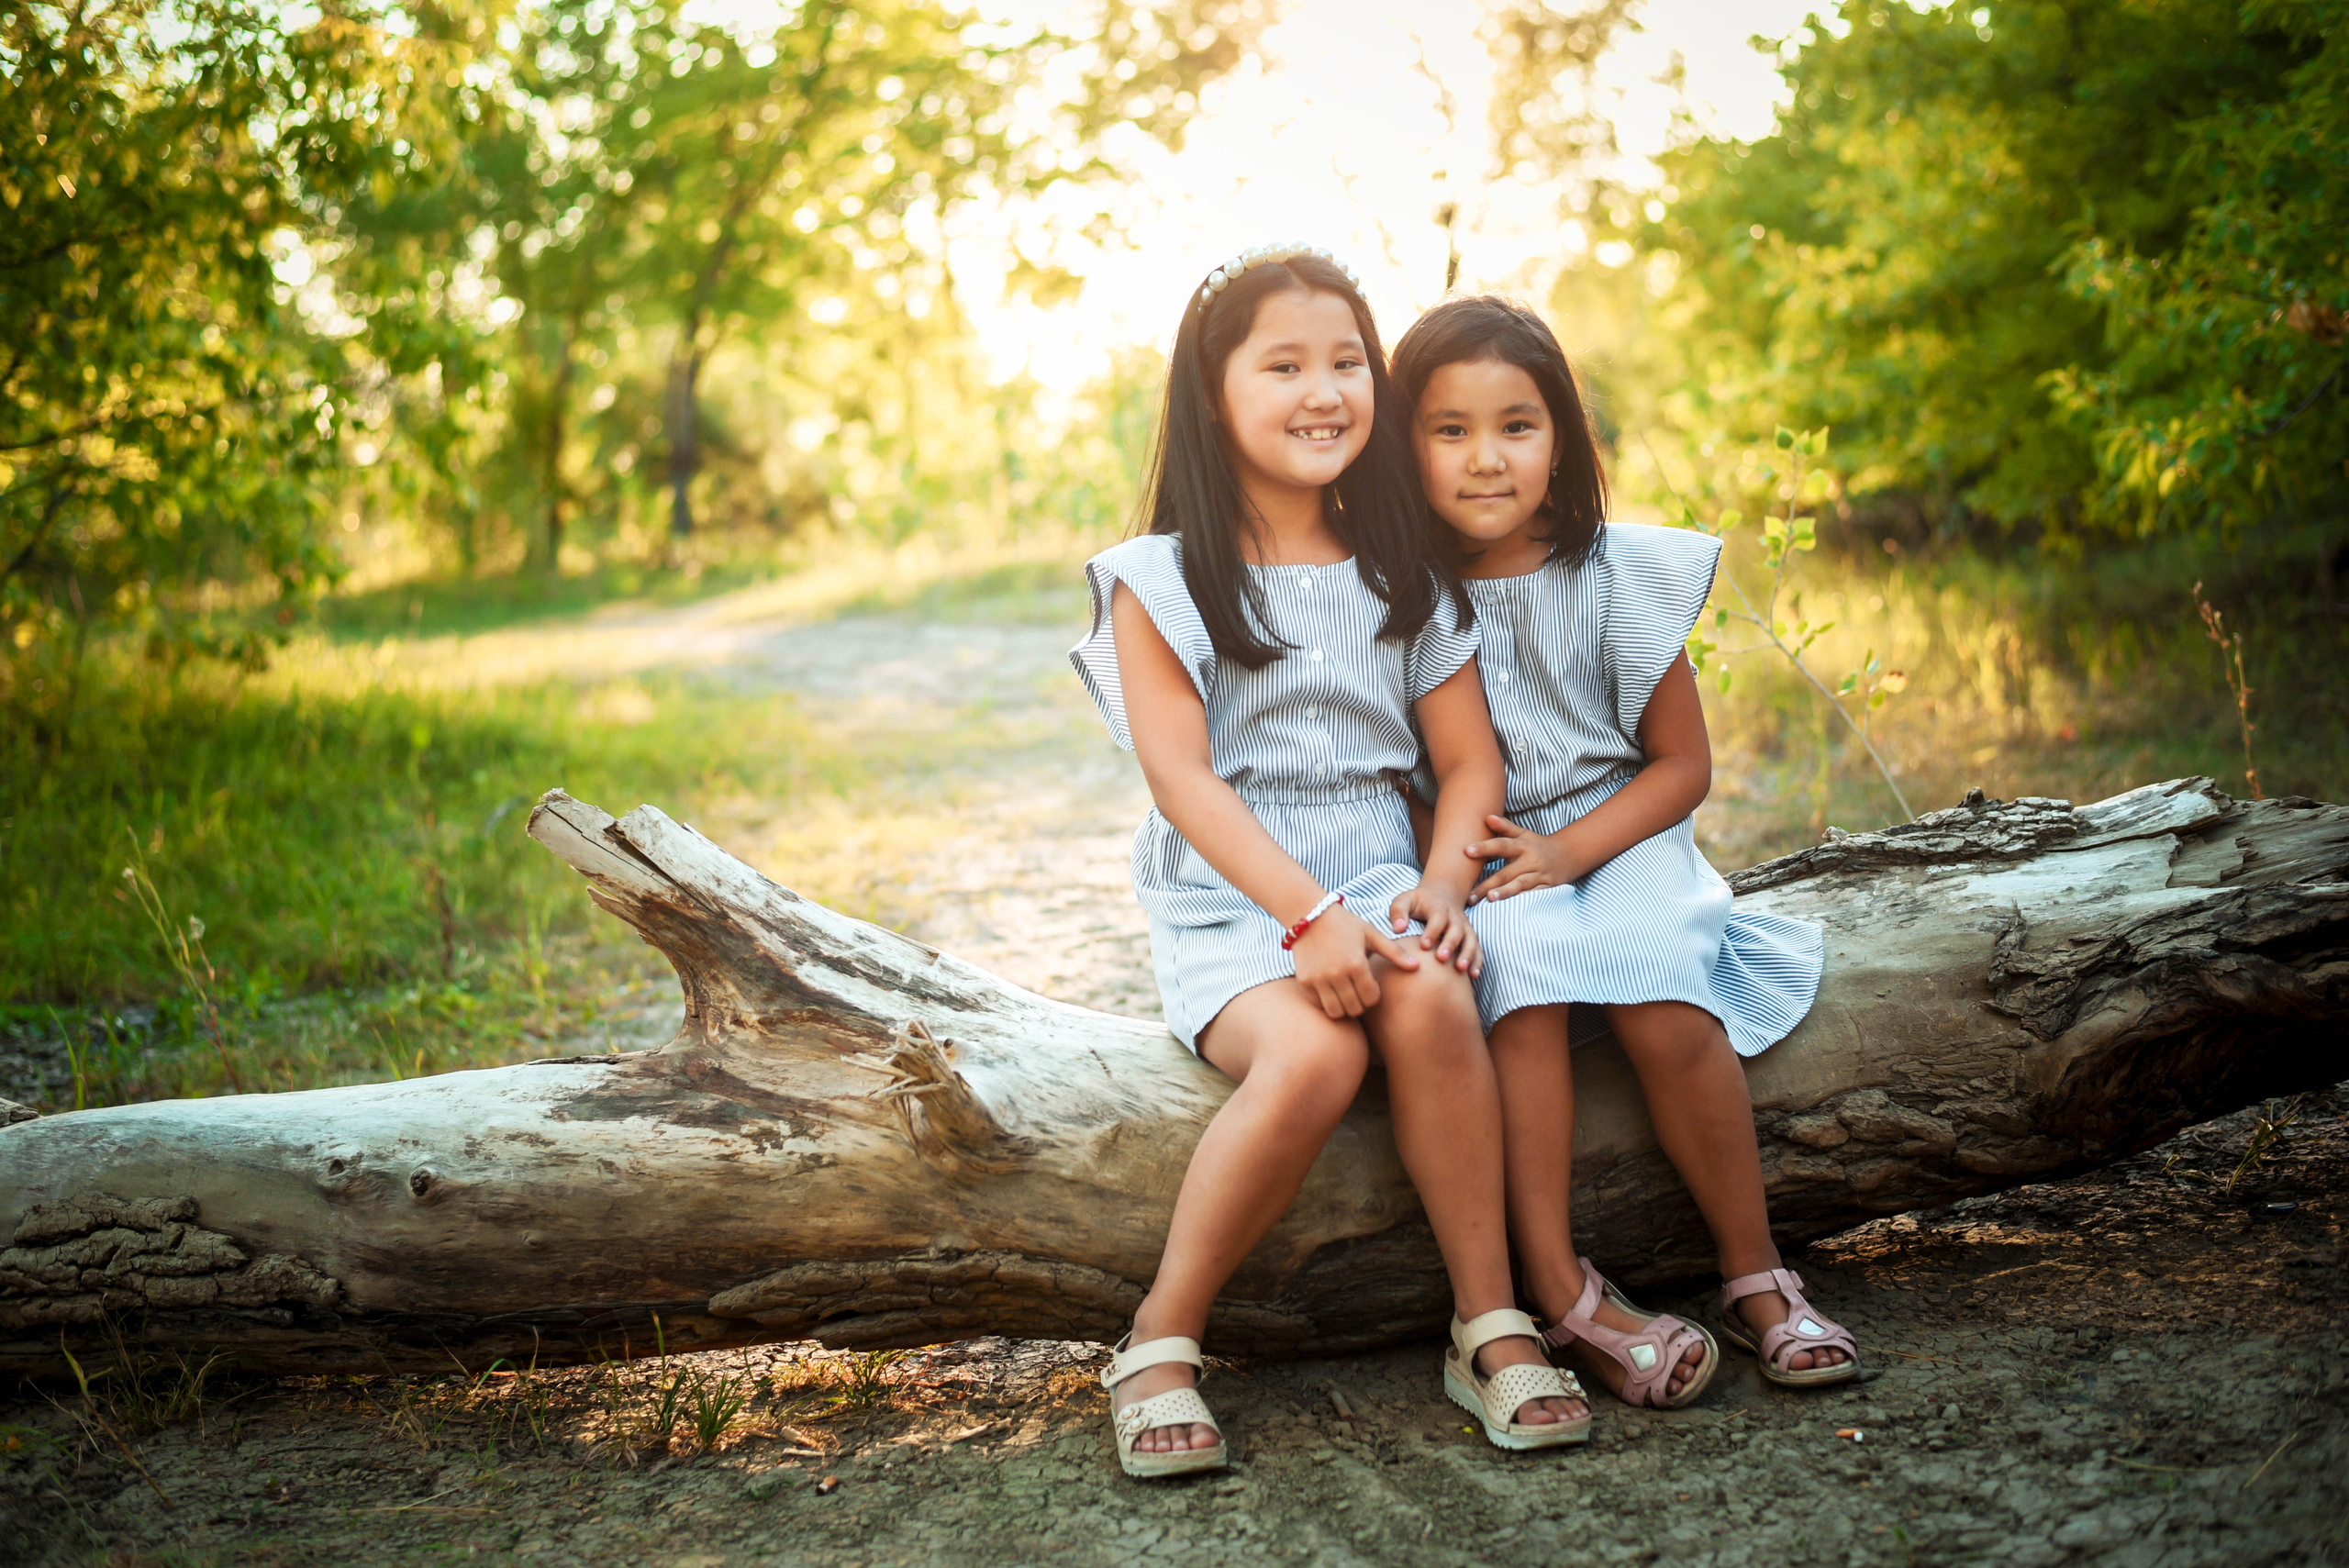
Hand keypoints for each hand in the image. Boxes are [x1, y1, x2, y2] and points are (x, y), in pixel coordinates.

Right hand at [1291, 900, 1416, 1018]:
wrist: (1309, 914)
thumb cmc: (1345, 924)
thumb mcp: (1372, 935)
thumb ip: (1394, 952)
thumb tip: (1417, 967)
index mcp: (1356, 964)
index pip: (1371, 999)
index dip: (1374, 996)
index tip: (1370, 986)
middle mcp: (1336, 974)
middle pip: (1354, 1009)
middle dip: (1360, 1004)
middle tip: (1358, 991)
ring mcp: (1318, 979)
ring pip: (1336, 1012)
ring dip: (1343, 1007)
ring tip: (1345, 994)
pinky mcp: (1305, 981)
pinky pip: (1319, 1004)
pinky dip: (1326, 1001)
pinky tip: (1330, 988)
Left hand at [1387, 883, 1481, 975]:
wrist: (1441, 895)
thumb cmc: (1418, 903)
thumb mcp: (1404, 900)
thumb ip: (1398, 912)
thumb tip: (1398, 929)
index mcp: (1437, 907)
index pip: (1438, 917)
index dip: (1432, 931)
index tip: (1424, 946)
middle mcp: (1454, 917)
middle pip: (1456, 929)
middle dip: (1450, 944)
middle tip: (1441, 958)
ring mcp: (1465, 927)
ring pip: (1471, 939)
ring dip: (1468, 954)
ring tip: (1461, 968)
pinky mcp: (1470, 937)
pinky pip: (1478, 948)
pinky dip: (1477, 961)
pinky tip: (1473, 975)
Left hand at [1467, 814, 1590, 902]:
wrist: (1567, 855)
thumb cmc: (1535, 845)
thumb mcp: (1522, 833)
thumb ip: (1505, 827)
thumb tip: (1487, 817)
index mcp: (1521, 846)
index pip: (1501, 845)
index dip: (1485, 848)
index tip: (1467, 851)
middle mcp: (1530, 861)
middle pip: (1506, 873)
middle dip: (1487, 884)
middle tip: (1469, 894)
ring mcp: (1539, 875)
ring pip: (1520, 885)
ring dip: (1505, 893)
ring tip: (1490, 899)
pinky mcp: (1547, 888)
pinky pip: (1534, 896)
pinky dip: (1523, 901)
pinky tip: (1509, 908)